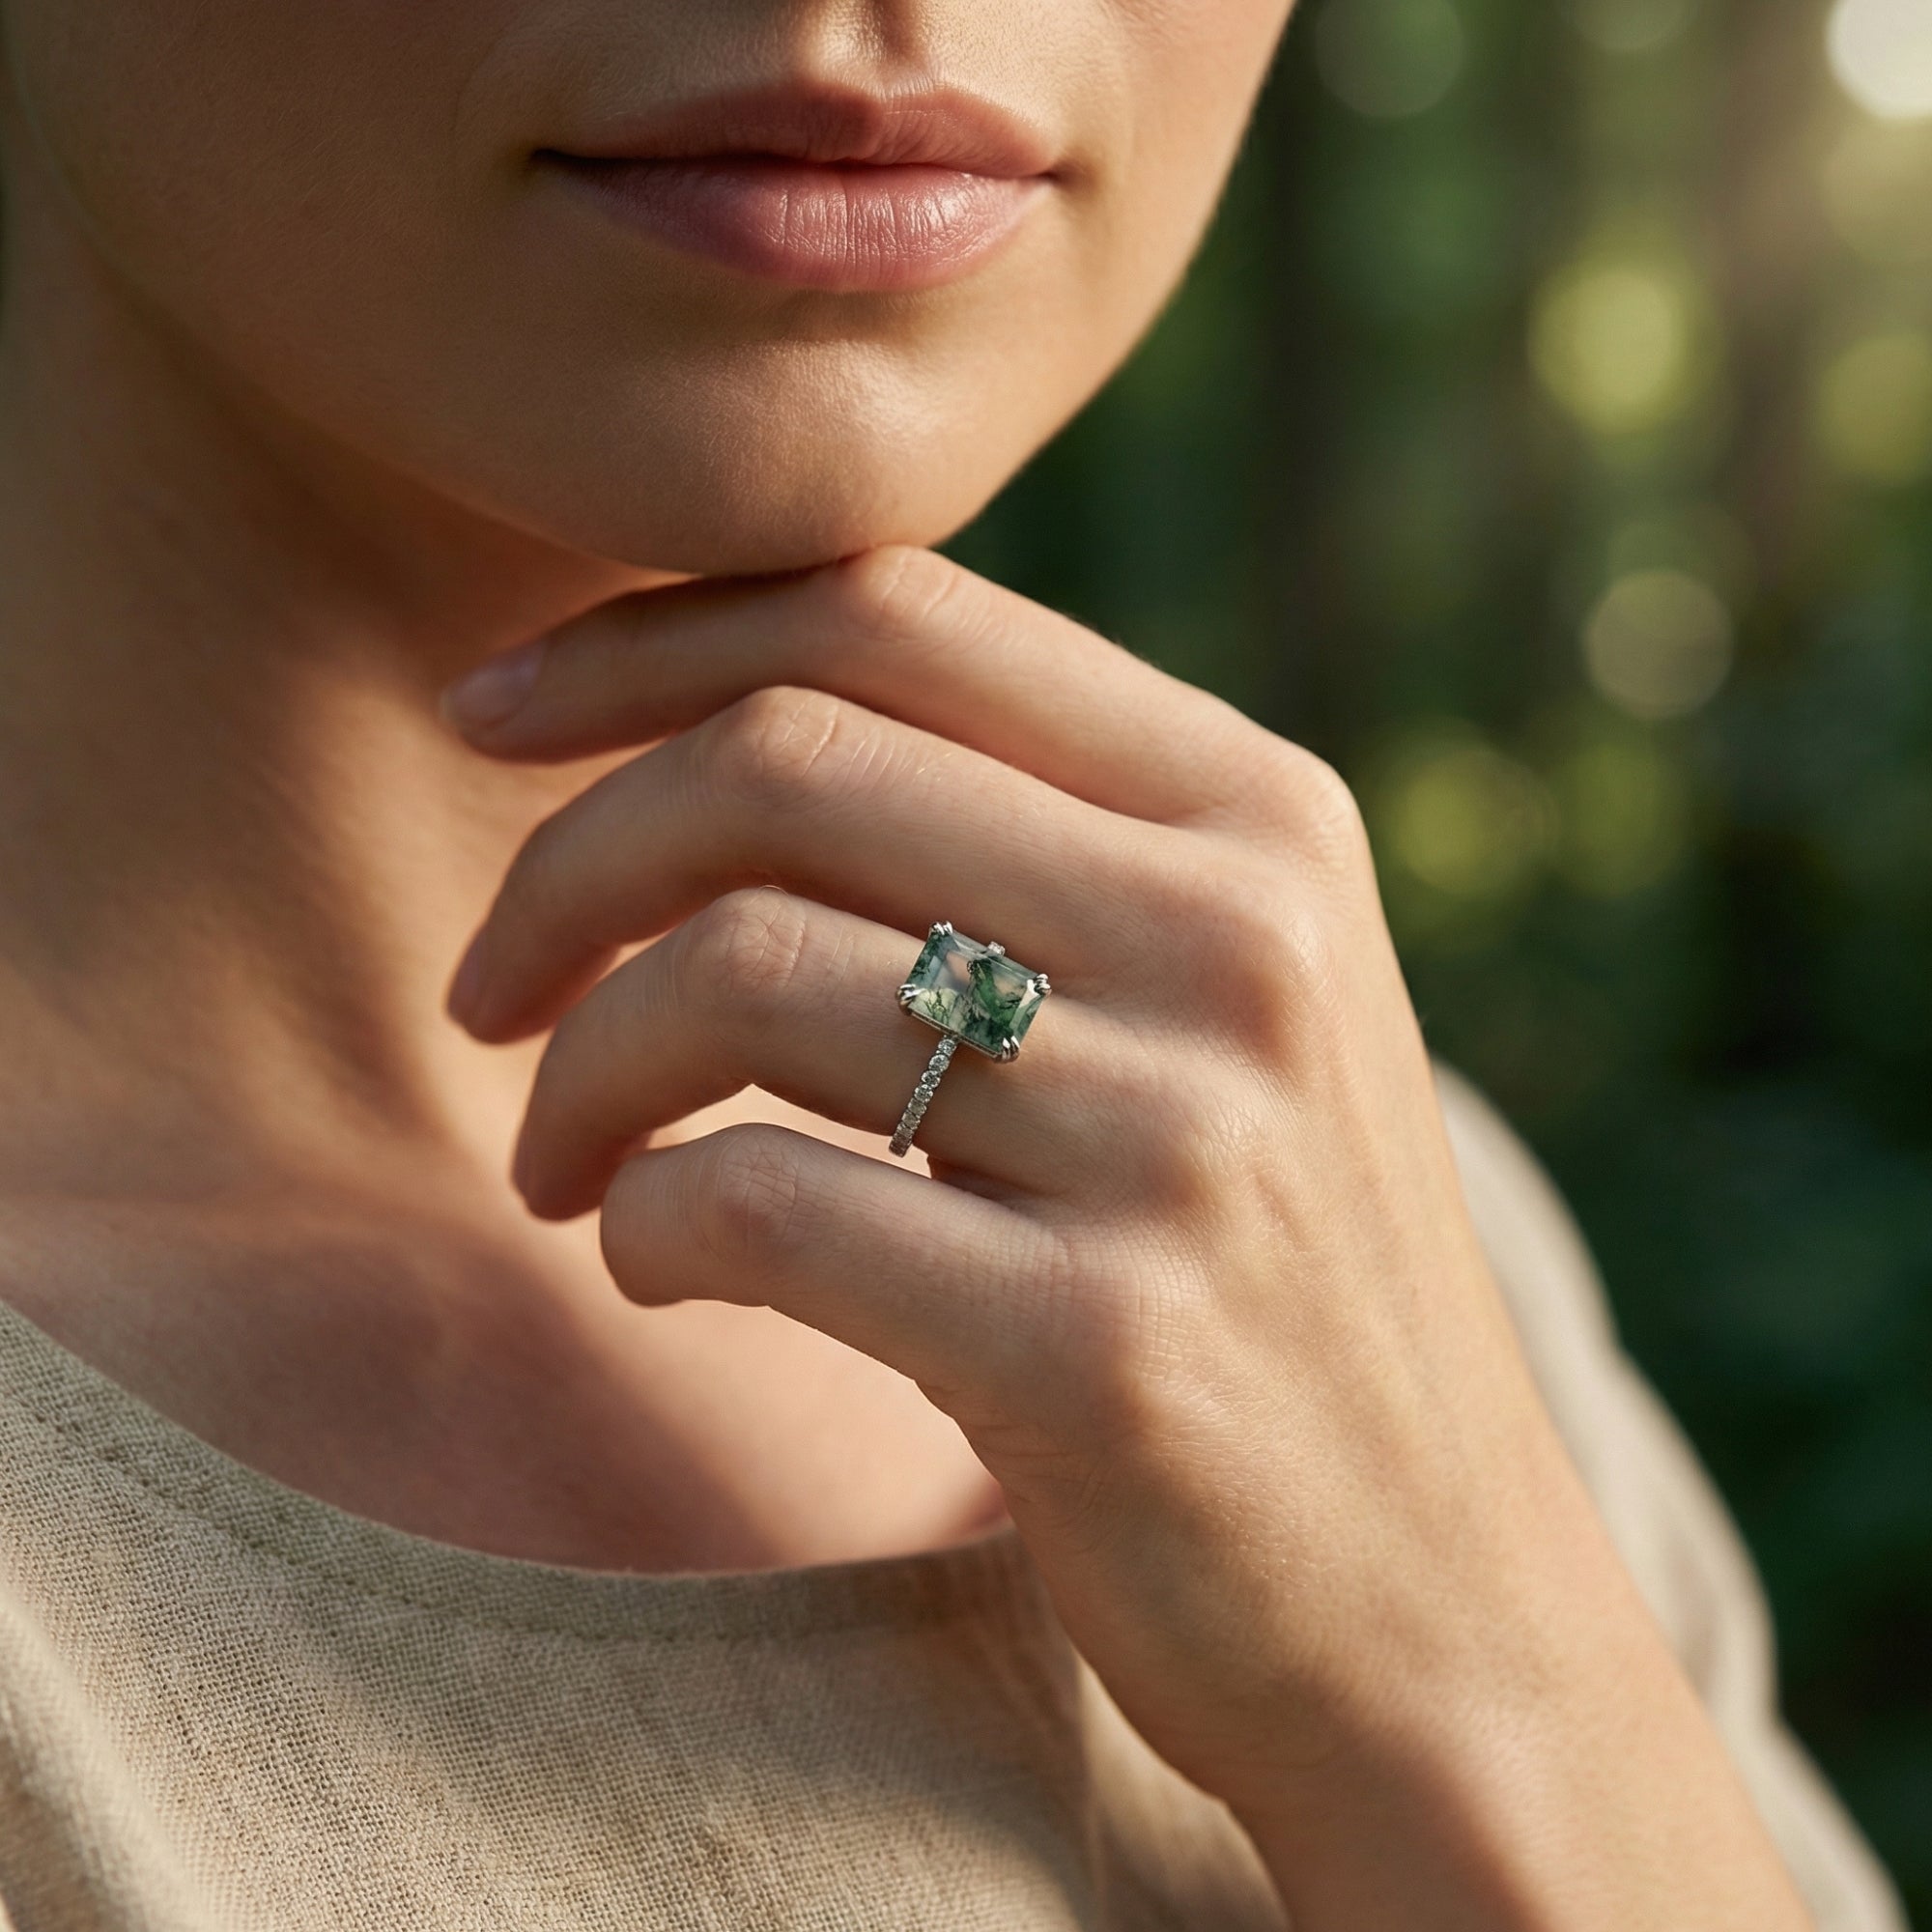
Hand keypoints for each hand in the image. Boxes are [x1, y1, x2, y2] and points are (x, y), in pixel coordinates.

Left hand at [439, 548, 1807, 1927]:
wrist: (1438, 1605)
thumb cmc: (1268, 1281)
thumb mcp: (1219, 1010)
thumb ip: (1035, 849)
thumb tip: (714, 728)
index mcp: (1258, 815)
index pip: (889, 612)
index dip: (642, 642)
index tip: (485, 717)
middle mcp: (1240, 939)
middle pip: (782, 765)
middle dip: (561, 865)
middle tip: (484, 995)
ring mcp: (1185, 1139)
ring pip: (735, 974)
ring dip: (574, 1072)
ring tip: (558, 1164)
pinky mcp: (1104, 1345)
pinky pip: (751, 1203)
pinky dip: (638, 1224)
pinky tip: (647, 1262)